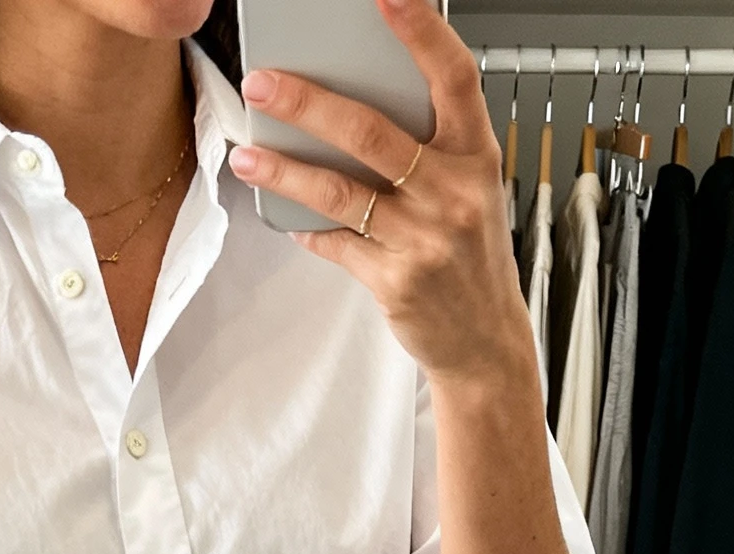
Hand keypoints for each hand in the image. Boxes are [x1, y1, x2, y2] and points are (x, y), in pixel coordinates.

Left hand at [228, 0, 531, 391]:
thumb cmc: (470, 257)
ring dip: (284, 170)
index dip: (422, 31)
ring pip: (340, 191)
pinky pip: (336, 243)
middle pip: (371, 132)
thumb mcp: (470, 190)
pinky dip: (306, 228)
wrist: (485, 342)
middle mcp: (453, 193)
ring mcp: (424, 239)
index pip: (454, 77)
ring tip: (248, 153)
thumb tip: (355, 102)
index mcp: (476, 156)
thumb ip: (429, 147)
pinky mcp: (395, 281)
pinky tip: (285, 216)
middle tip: (265, 82)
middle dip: (308, 103)